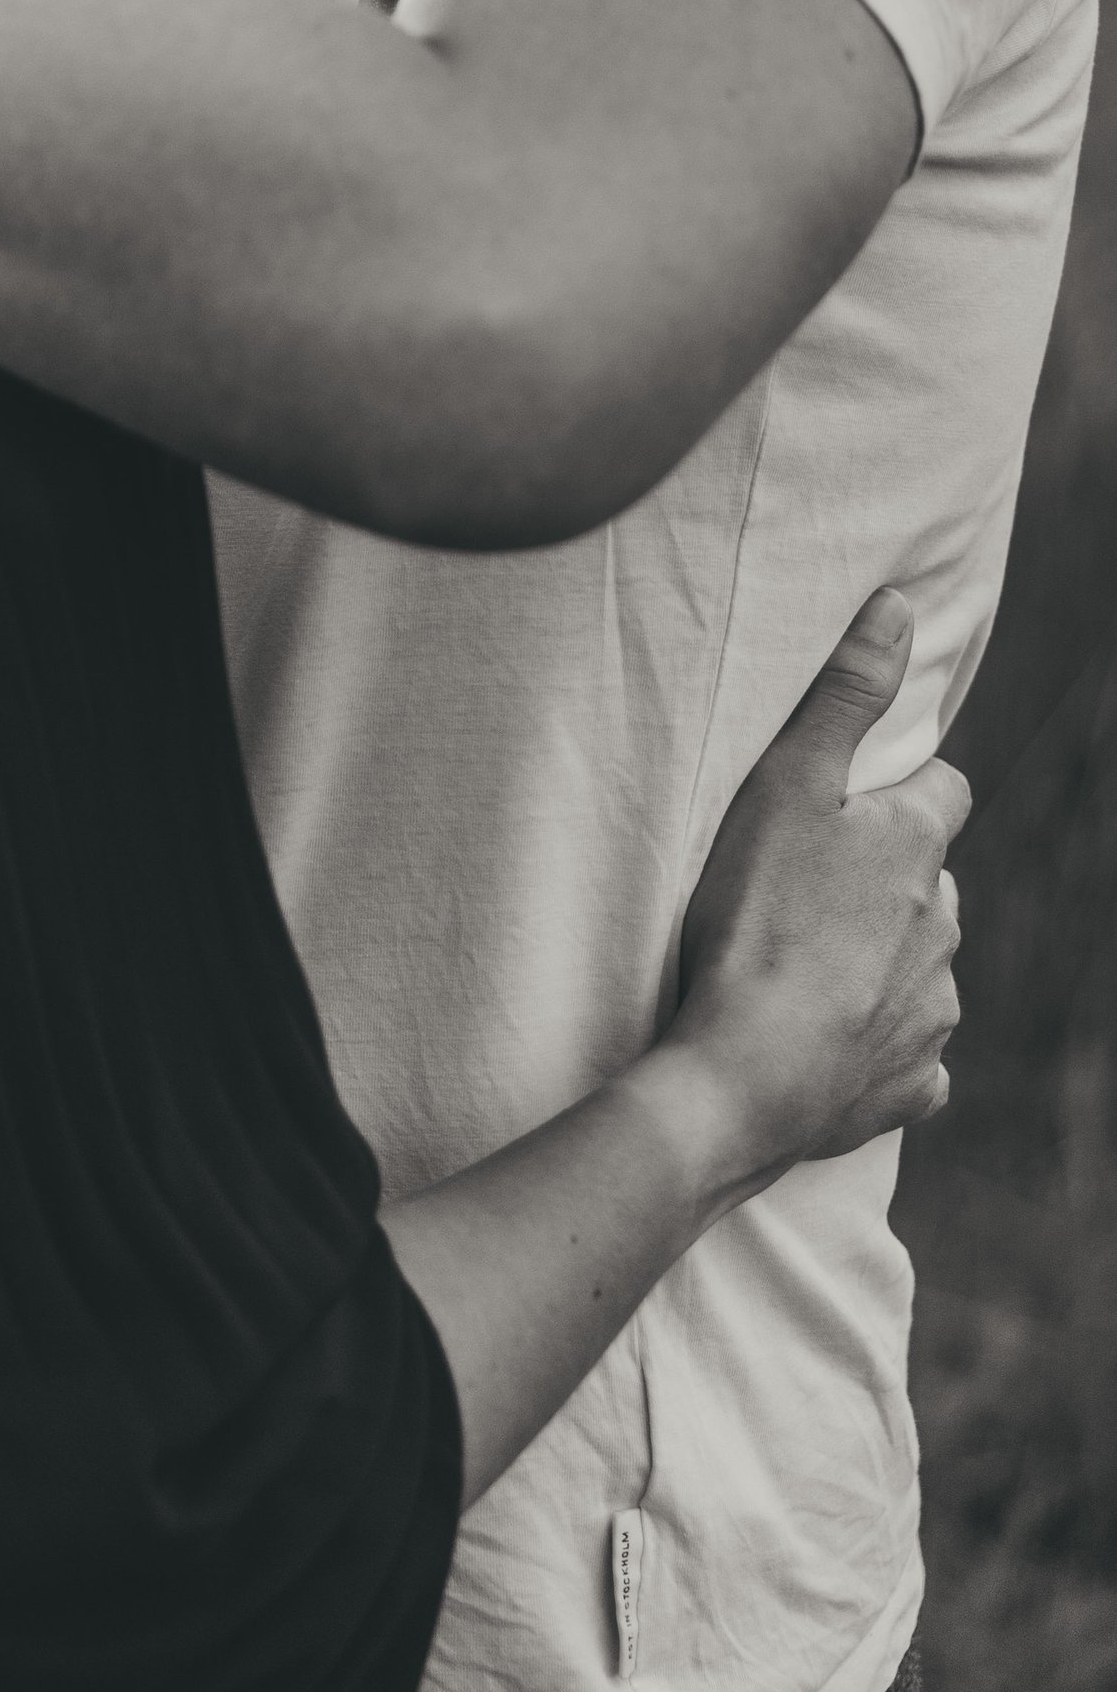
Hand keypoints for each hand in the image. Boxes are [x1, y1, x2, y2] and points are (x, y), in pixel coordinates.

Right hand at [668, 589, 966, 1186]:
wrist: (746, 1072)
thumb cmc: (755, 917)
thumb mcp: (786, 782)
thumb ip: (845, 695)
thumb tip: (901, 607)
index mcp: (916, 847)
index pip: (946, 791)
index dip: (907, 788)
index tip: (856, 800)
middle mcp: (943, 925)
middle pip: (930, 882)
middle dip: (889, 879)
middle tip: (809, 883)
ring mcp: (935, 1010)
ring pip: (923, 965)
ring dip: (884, 958)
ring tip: (807, 961)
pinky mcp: (914, 1084)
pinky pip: (910, 1054)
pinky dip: (880, 1041)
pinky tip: (828, 1038)